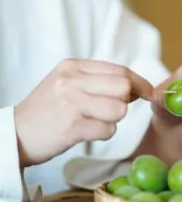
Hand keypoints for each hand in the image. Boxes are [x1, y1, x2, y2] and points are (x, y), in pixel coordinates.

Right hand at [14, 59, 152, 167]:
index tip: (148, 93)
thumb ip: (99, 80)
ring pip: (119, 109)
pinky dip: (103, 134)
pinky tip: (85, 132)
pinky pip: (108, 130)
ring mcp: (71, 103)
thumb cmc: (48, 111)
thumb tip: (136, 87)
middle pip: (124, 87)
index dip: (139, 83)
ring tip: (92, 121)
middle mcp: (72, 80)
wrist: (14, 135)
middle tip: (111, 110)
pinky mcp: (72, 126)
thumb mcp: (68, 84)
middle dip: (125, 102)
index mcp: (73, 66)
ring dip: (112, 120)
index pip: (121, 70)